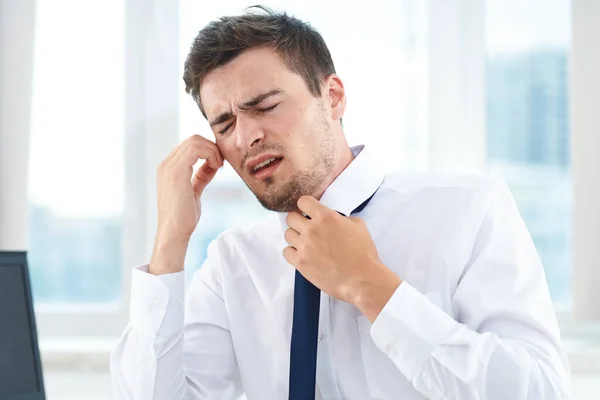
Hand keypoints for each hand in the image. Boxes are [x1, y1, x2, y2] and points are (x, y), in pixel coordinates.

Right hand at [150, 135, 223, 274]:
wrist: (174, 233)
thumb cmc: (184, 217)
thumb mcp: (195, 191)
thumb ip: (201, 176)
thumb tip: (213, 164)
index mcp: (168, 168)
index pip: (190, 145)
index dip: (208, 149)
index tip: (219, 163)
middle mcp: (166, 164)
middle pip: (193, 139)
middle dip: (212, 147)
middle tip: (222, 163)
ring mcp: (169, 167)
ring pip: (195, 141)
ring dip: (213, 150)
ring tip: (219, 166)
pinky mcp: (176, 172)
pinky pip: (195, 149)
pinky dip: (210, 154)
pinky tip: (217, 167)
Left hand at [282, 196, 401, 320]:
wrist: (362, 279)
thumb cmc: (363, 253)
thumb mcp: (358, 225)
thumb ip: (341, 217)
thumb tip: (333, 219)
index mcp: (325, 217)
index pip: (303, 201)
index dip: (305, 206)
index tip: (308, 212)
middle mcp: (311, 229)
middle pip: (291, 217)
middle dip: (298, 221)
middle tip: (307, 228)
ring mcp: (304, 246)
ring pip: (287, 234)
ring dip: (295, 237)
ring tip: (306, 243)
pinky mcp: (300, 263)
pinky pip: (286, 252)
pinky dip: (293, 252)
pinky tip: (303, 254)